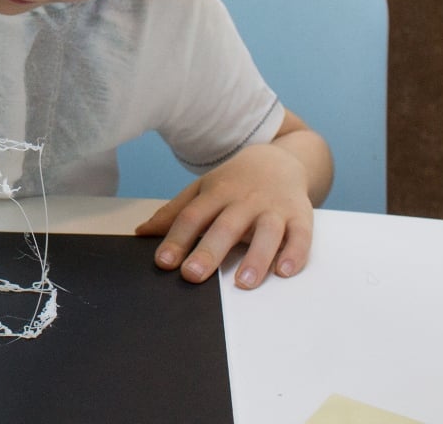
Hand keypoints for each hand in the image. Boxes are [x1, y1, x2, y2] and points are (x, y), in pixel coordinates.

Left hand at [134, 143, 314, 289]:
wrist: (279, 159)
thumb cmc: (235, 182)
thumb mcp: (202, 190)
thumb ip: (175, 212)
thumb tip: (141, 233)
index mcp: (216, 193)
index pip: (192, 216)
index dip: (176, 239)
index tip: (163, 262)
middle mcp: (244, 200)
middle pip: (225, 226)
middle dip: (209, 251)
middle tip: (193, 275)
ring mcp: (273, 208)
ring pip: (266, 232)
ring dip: (255, 258)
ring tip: (243, 283)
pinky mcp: (300, 215)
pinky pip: (301, 235)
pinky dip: (295, 253)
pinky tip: (284, 271)